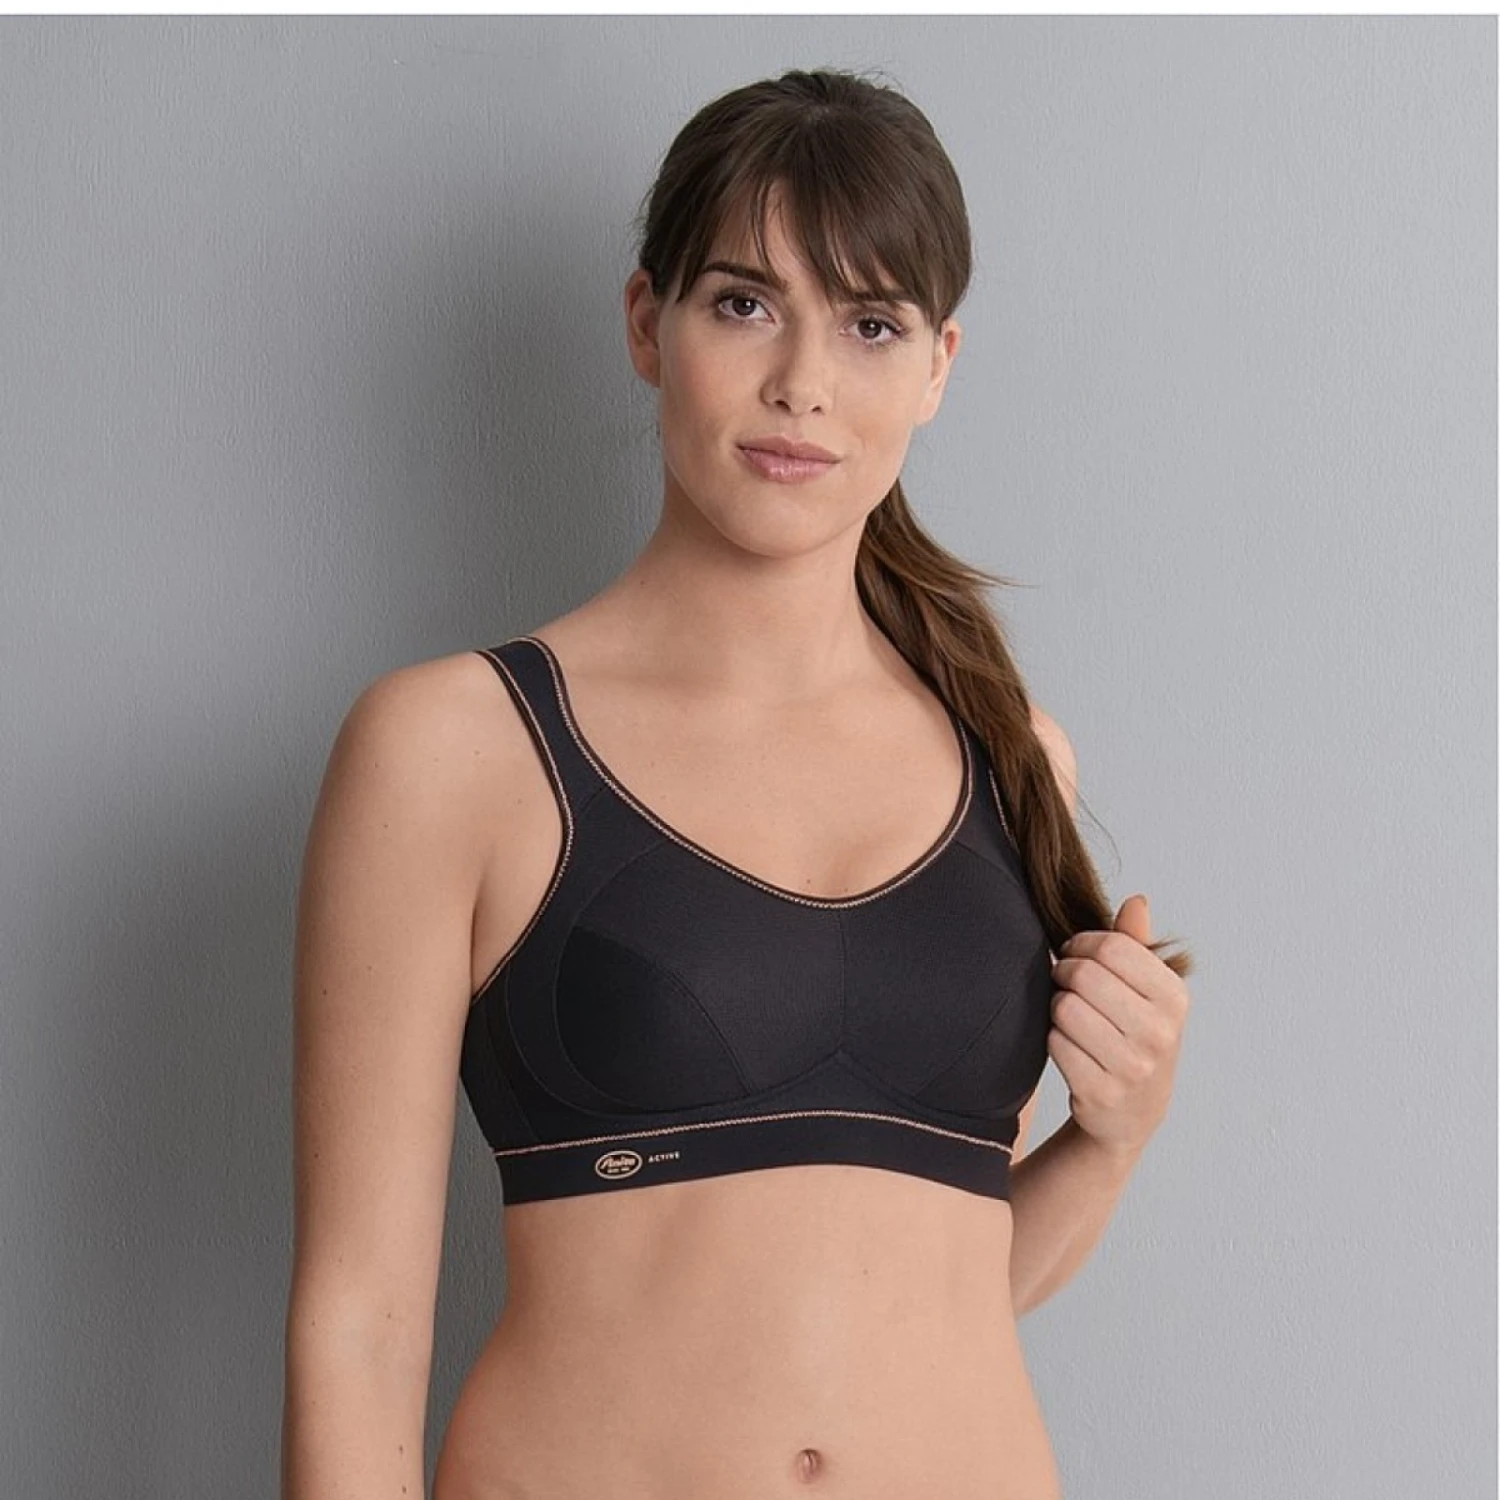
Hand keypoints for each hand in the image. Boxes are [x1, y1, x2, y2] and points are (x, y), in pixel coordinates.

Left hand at [1048, 895, 1190, 1164]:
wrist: (1132, 1113)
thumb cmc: (1135, 1037)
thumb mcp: (1147, 991)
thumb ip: (1136, 944)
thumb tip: (1136, 901)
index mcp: (1174, 998)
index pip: (1112, 947)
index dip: (1081, 944)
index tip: (1076, 953)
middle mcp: (1160, 1033)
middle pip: (1084, 975)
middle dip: (1064, 972)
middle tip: (1064, 982)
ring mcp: (1133, 1067)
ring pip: (1065, 1008)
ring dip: (1057, 1007)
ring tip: (1070, 1015)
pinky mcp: (1101, 1092)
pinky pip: (1055, 1043)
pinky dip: (1052, 1039)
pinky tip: (1068, 1044)